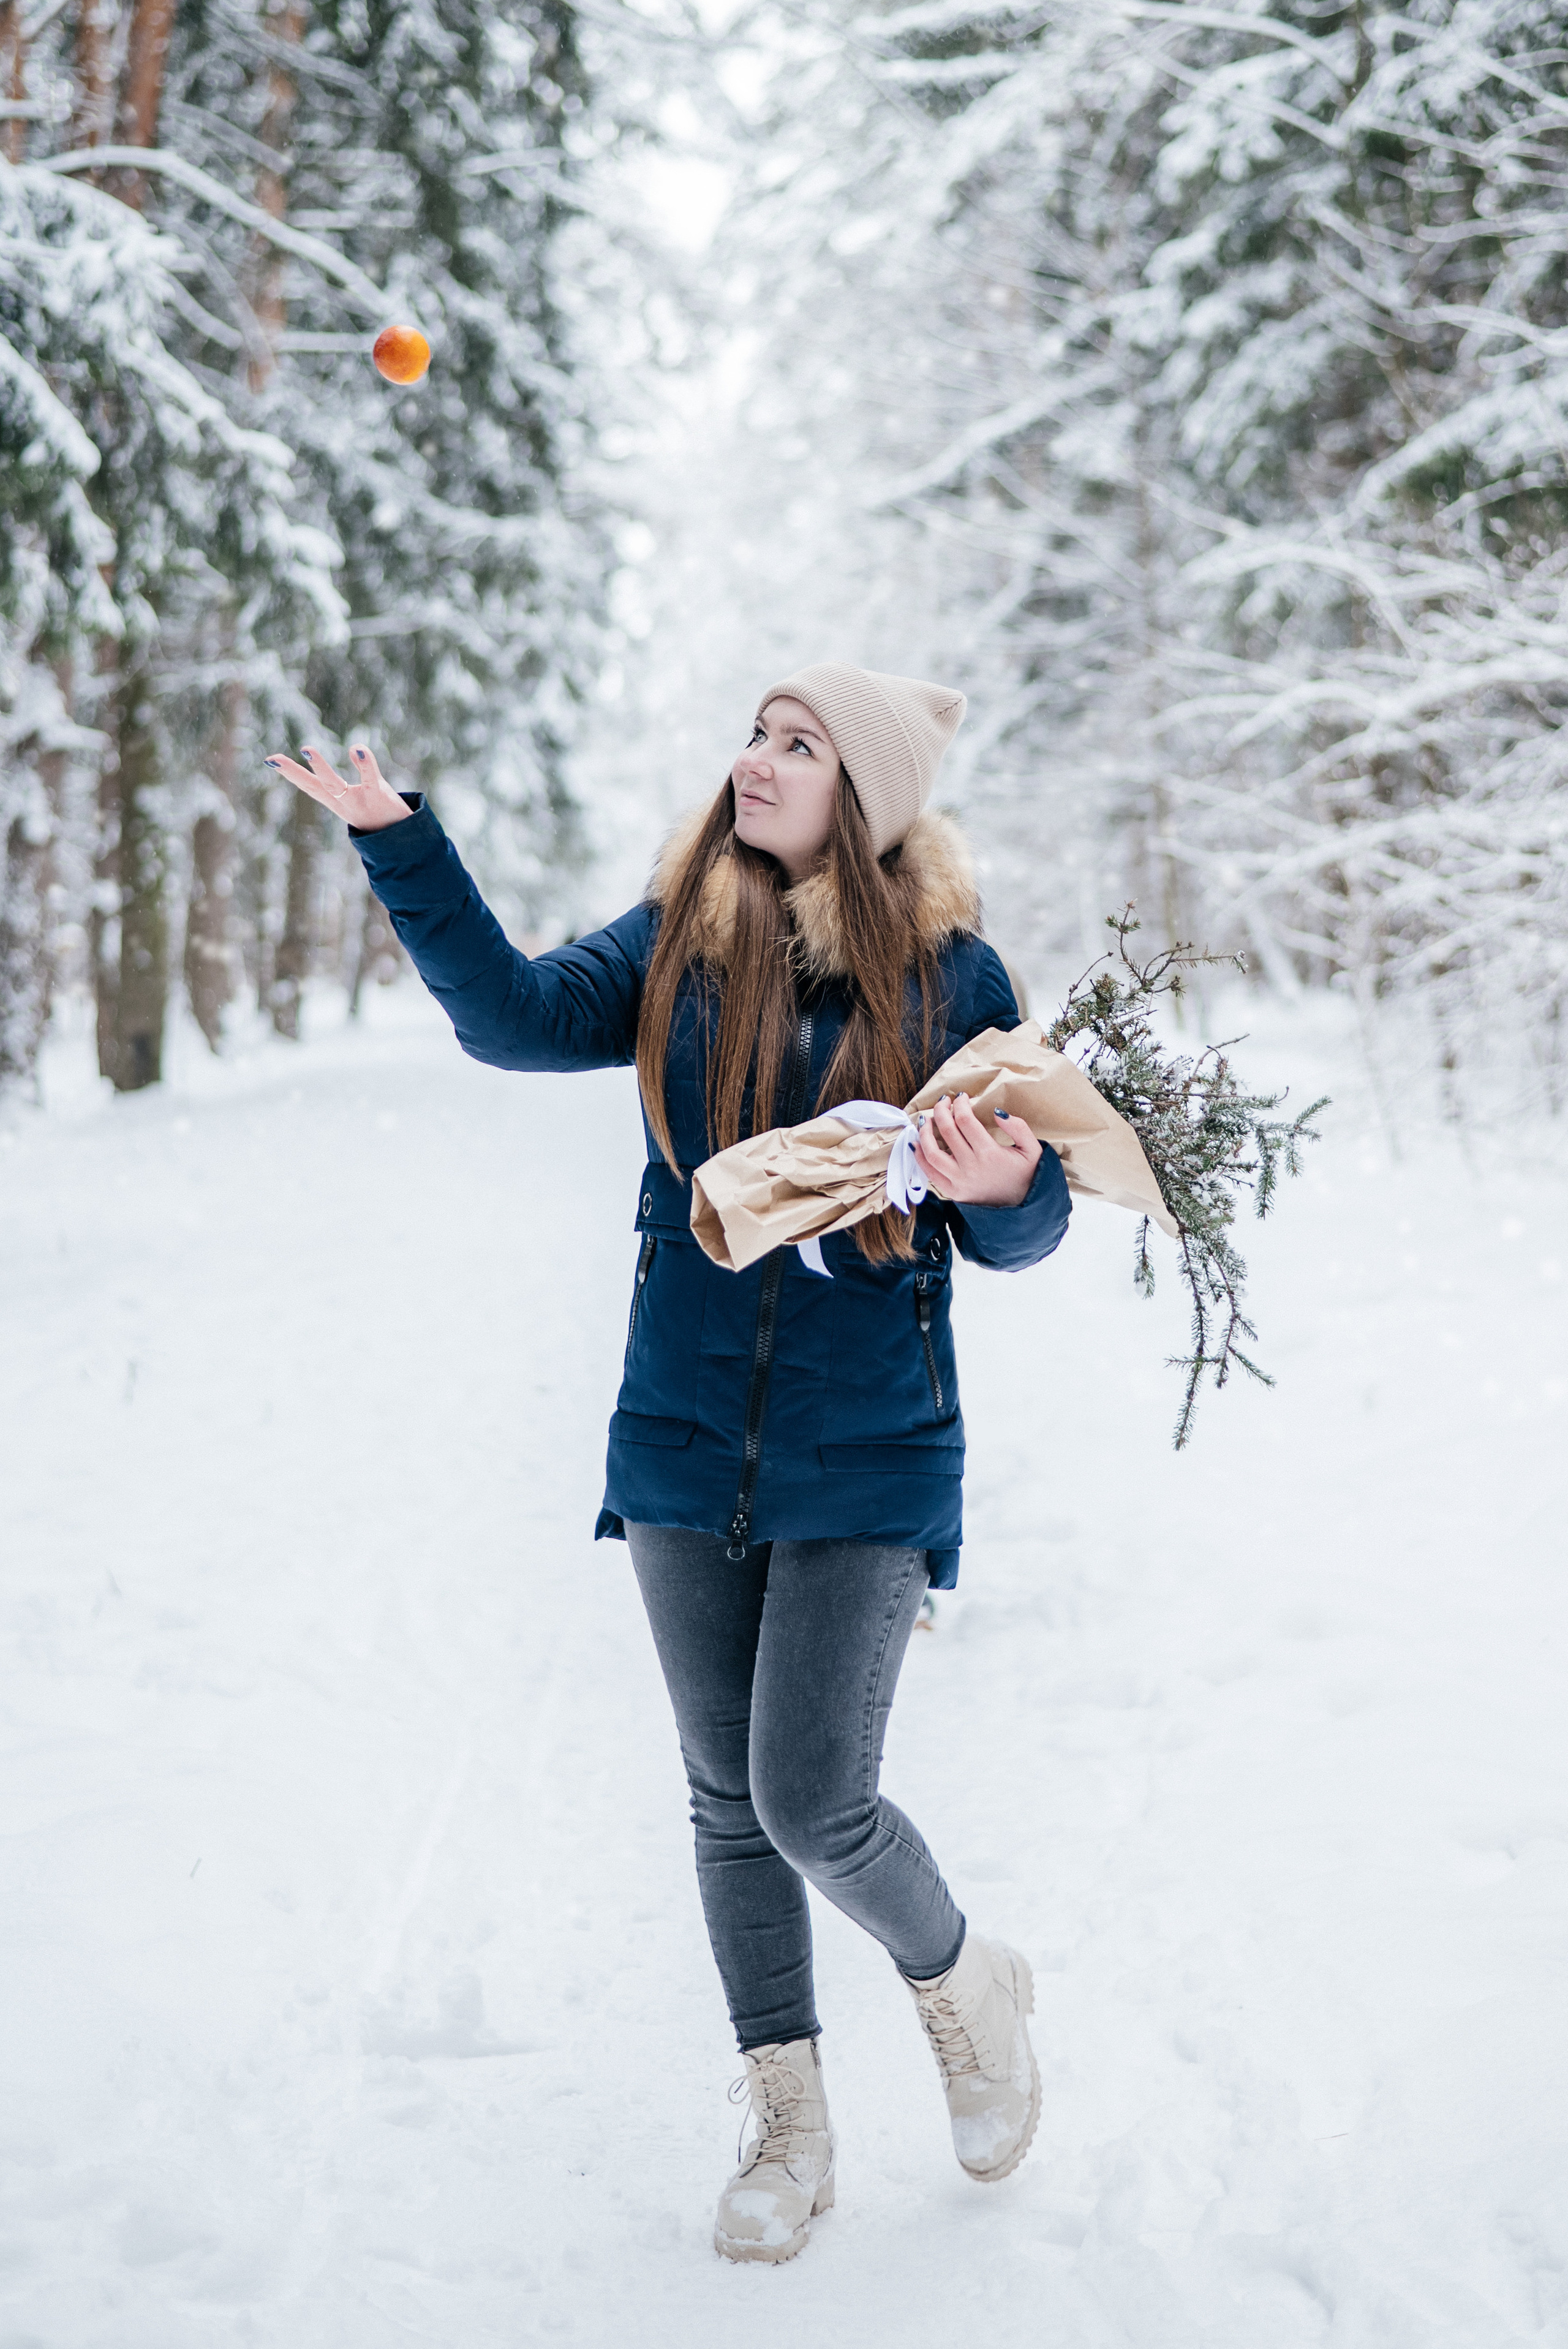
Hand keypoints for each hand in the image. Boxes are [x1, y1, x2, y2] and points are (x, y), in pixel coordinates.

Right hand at [263, 742, 411, 831]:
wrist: (406, 841)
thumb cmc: (384, 815)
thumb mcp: (368, 792)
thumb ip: (362, 770)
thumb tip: (354, 748)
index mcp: (337, 802)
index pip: (309, 786)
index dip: (290, 773)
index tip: (270, 759)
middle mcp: (344, 803)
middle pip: (314, 786)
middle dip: (294, 773)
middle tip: (275, 758)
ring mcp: (359, 801)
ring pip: (335, 785)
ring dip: (320, 767)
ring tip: (306, 749)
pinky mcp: (378, 797)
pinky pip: (369, 779)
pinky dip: (364, 764)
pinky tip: (357, 749)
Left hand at [912, 1092, 1040, 1206]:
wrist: (1022, 1207)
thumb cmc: (1026, 1175)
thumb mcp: (1032, 1149)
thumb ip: (1018, 1127)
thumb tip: (997, 1112)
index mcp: (990, 1153)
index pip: (966, 1120)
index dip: (960, 1104)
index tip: (961, 1097)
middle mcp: (971, 1166)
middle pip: (947, 1131)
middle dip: (941, 1111)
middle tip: (943, 1102)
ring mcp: (959, 1180)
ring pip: (932, 1152)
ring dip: (925, 1133)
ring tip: (925, 1120)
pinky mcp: (952, 1191)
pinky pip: (929, 1173)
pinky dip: (919, 1158)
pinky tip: (916, 1144)